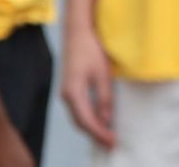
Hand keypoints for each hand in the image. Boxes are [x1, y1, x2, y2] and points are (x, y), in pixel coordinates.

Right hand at [61, 27, 115, 149]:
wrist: (77, 33)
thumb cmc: (91, 50)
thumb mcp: (102, 74)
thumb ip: (104, 98)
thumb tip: (106, 120)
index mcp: (73, 93)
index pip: (86, 121)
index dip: (99, 134)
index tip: (112, 142)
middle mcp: (66, 96)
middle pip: (80, 123)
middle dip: (95, 135)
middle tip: (111, 144)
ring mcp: (66, 93)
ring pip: (78, 118)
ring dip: (92, 128)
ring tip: (107, 136)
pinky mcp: (69, 89)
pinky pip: (78, 110)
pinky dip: (88, 119)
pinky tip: (99, 121)